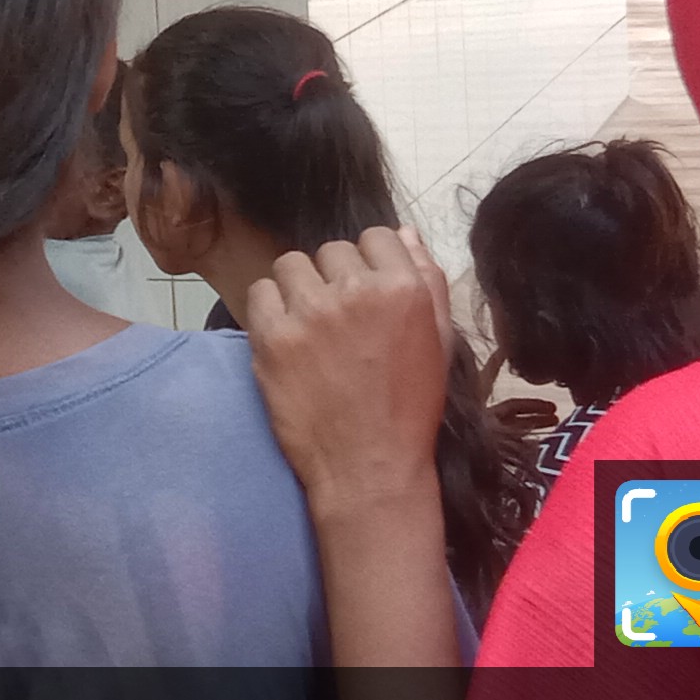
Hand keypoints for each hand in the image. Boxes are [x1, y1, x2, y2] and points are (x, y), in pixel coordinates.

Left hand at [239, 227, 452, 524]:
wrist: (369, 467)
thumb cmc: (410, 406)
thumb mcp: (439, 340)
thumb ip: (428, 280)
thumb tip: (404, 232)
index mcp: (403, 288)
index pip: (376, 237)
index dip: (370, 263)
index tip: (366, 294)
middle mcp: (356, 292)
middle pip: (331, 250)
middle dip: (334, 278)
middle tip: (339, 319)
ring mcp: (310, 313)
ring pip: (291, 265)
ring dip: (298, 289)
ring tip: (310, 326)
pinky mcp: (272, 337)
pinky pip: (260, 292)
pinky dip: (269, 309)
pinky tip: (286, 336)